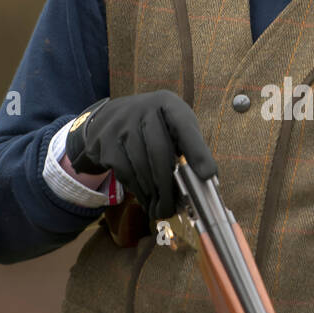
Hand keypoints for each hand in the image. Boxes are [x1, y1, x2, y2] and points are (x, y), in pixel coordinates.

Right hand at [65, 91, 217, 221]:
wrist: (110, 117)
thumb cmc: (154, 126)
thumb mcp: (175, 126)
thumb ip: (191, 146)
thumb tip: (207, 178)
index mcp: (167, 104)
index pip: (185, 126)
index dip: (197, 151)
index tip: (208, 175)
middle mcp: (143, 109)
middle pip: (159, 151)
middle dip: (168, 185)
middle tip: (174, 207)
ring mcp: (121, 125)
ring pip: (141, 165)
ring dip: (153, 192)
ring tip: (161, 208)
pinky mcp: (105, 141)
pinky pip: (125, 171)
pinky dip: (137, 189)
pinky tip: (146, 197)